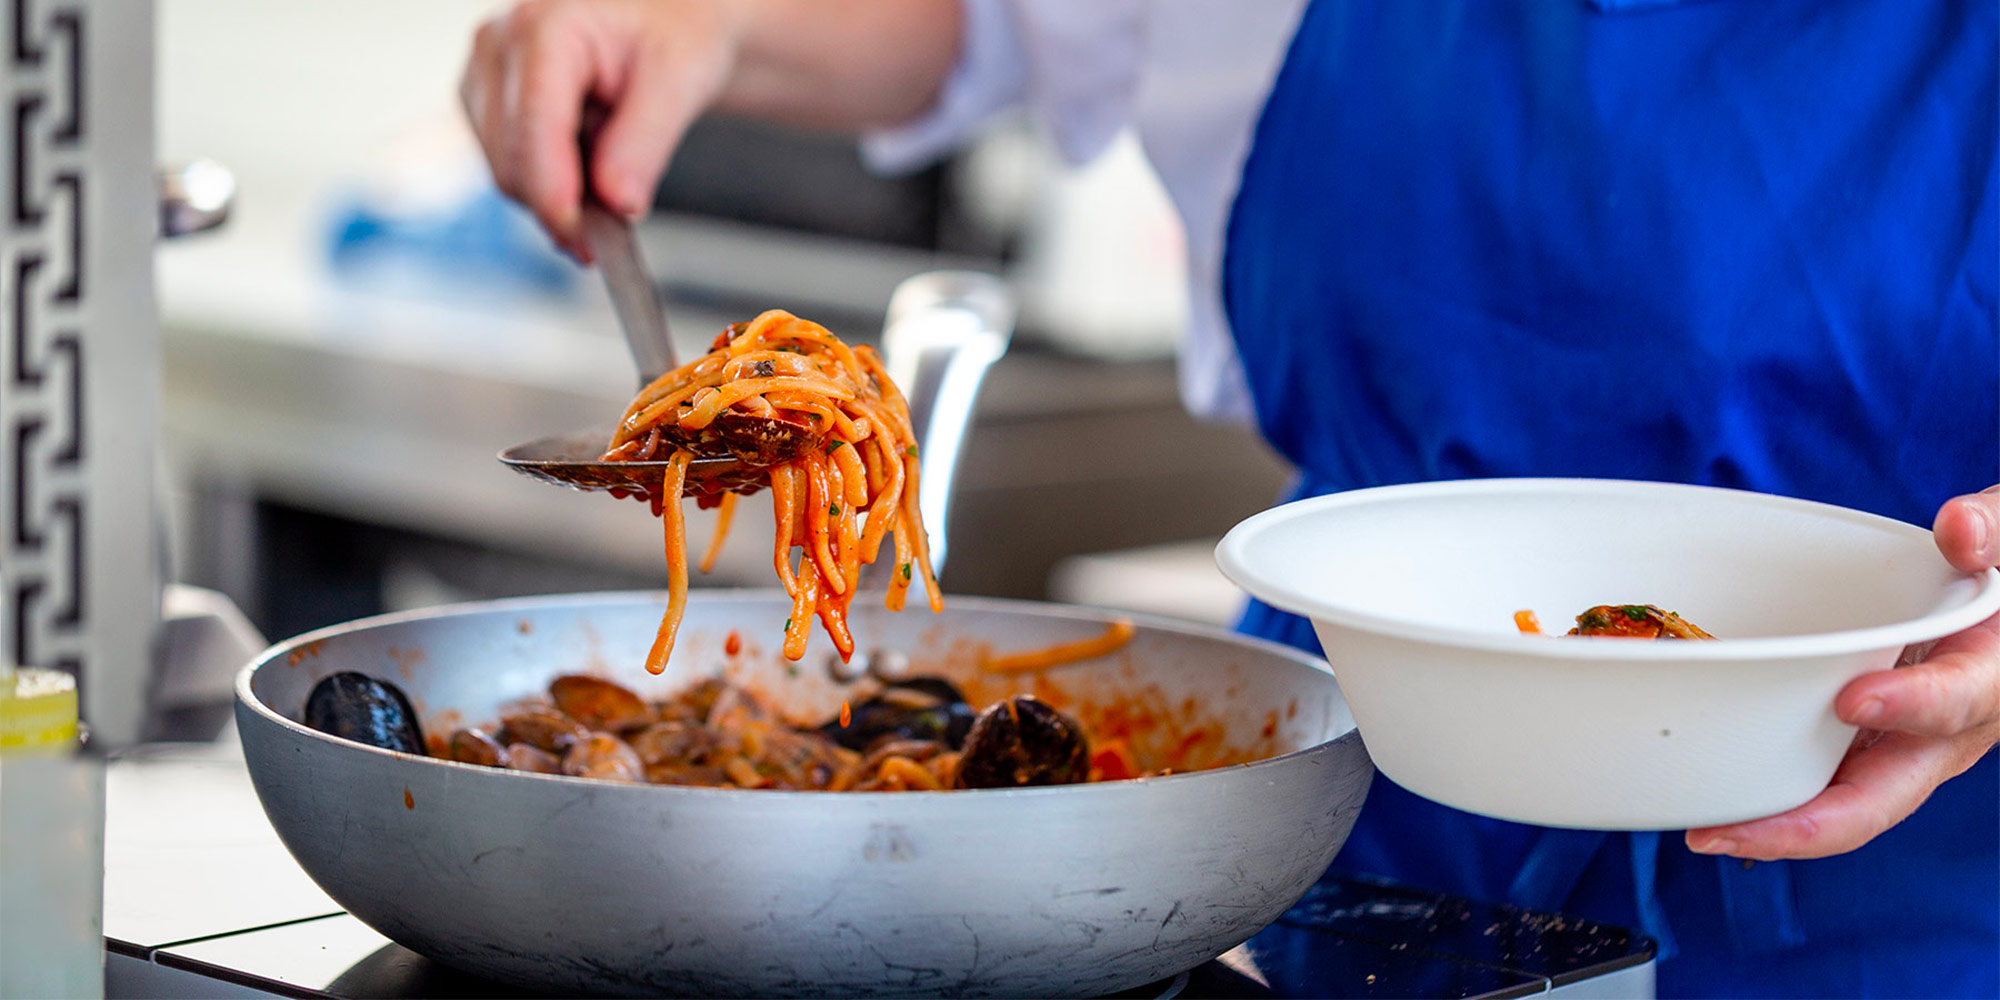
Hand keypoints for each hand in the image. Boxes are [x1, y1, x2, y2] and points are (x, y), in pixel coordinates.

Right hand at [460, 0, 747, 259]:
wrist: (663, 14)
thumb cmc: (675, 29)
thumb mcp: (682, 78)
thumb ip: (645, 143)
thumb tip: (619, 205)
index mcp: (546, 28)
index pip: (534, 132)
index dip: (556, 197)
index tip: (588, 244)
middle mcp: (498, 45)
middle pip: (512, 162)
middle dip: (565, 207)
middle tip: (620, 228)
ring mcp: (483, 73)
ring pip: (506, 172)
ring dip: (559, 194)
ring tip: (612, 164)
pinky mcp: (483, 100)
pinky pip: (507, 165)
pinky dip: (549, 182)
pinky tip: (586, 161)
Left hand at [1686, 486, 1999, 859]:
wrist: (1999, 604)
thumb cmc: (1998, 569)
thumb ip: (1993, 530)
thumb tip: (1959, 529)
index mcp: (1993, 678)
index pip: (1960, 699)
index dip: (1912, 705)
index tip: (1853, 699)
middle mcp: (1948, 731)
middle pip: (1885, 794)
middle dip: (1810, 824)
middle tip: (1727, 832)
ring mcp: (1903, 746)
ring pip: (1848, 802)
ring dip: (1780, 825)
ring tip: (1705, 832)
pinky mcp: (1868, 742)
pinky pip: (1825, 780)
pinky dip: (1774, 798)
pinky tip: (1714, 802)